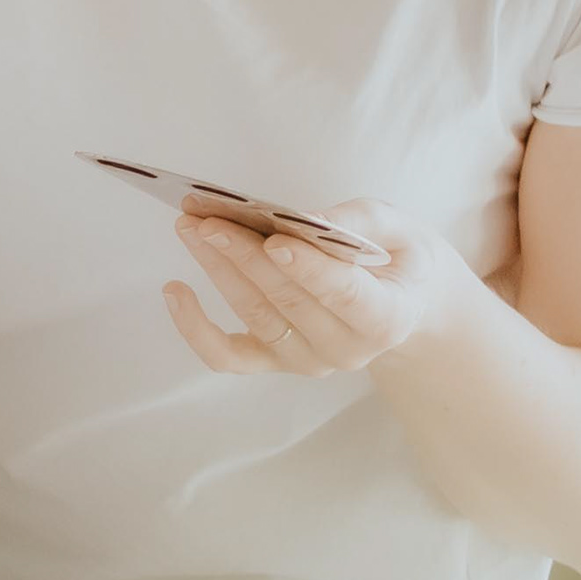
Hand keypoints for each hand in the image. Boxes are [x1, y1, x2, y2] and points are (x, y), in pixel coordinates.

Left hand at [167, 200, 460, 383]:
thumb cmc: (401, 261)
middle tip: (209, 218)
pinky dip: (195, 328)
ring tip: (191, 228)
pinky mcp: (273, 361)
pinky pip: (227, 356)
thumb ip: (360, 222)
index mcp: (388, 318)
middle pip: (288, 300)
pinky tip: (174, 291)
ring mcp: (306, 360)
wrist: (406, 305)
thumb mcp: (402, 230)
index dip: (309, 268)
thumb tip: (305, 218)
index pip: (345, 294)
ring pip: (254, 316)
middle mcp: (345, 350)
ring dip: (217, 269)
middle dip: (244, 255)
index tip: (274, 239)